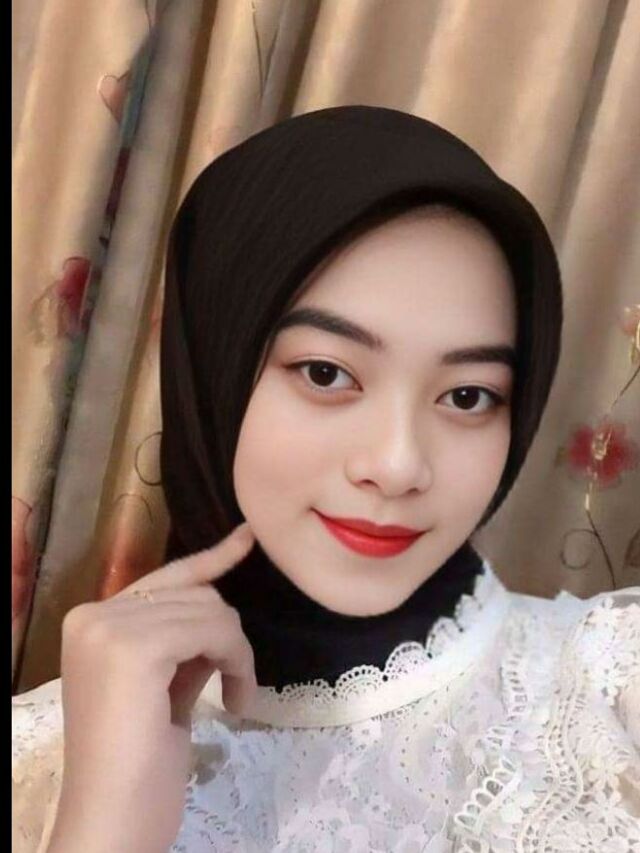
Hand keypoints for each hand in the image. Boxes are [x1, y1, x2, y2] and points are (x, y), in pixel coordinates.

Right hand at [48, 522, 255, 852]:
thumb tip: (218, 612)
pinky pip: (214, 630)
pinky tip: (233, 700)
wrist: (113, 823)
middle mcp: (92, 615)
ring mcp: (108, 628)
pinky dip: (236, 660)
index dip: (211, 560)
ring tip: (234, 696)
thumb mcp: (165, 688)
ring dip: (236, 652)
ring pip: (211, 609)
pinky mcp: (132, 647)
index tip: (247, 538)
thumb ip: (184, 644)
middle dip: (228, 636)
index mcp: (92, 623)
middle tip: (234, 684)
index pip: (166, 578)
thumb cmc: (138, 767)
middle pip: (196, 593)